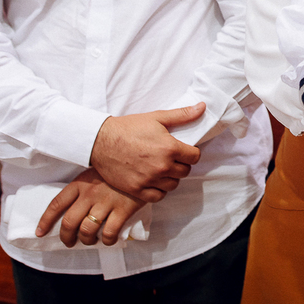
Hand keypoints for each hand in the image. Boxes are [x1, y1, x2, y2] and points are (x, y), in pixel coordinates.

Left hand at [35, 168, 147, 247]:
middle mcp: (90, 194)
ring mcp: (106, 202)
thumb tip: (75, 205)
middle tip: (69, 242)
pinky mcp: (123, 209)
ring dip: (86, 240)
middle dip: (66, 237)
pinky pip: (109, 232)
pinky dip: (107, 241)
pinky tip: (109, 240)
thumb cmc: (119, 167)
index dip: (46, 221)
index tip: (40, 232)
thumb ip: (86, 186)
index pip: (56, 204)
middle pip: (69, 222)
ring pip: (87, 230)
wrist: (144, 162)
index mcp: (80, 183)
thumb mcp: (97, 170)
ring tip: (90, 241)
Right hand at [89, 104, 204, 201]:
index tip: (184, 150)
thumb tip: (202, 107)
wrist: (101, 140)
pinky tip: (154, 181)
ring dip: (171, 178)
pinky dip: (159, 191)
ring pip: (173, 185)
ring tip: (163, 169)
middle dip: (182, 164)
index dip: (191, 153)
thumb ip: (182, 115)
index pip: (195, 157)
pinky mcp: (137, 189)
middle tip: (172, 158)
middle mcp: (162, 166)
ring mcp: (149, 179)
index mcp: (169, 148)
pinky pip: (158, 196)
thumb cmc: (129, 127)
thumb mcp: (157, 117)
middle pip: (185, 172)